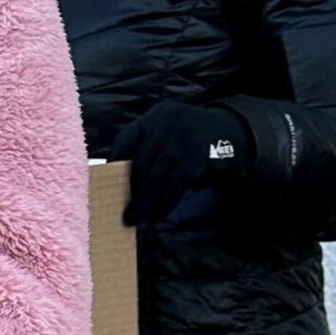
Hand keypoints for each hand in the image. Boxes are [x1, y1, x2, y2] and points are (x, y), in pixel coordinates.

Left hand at [106, 101, 251, 225]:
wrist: (233, 129)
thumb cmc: (188, 138)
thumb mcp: (167, 132)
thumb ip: (145, 147)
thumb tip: (115, 178)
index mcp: (153, 117)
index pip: (124, 142)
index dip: (112, 166)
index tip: (103, 186)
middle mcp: (166, 124)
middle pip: (139, 162)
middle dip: (128, 189)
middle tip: (120, 209)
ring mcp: (183, 138)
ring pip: (156, 175)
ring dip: (144, 200)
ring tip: (134, 217)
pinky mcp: (197, 155)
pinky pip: (176, 183)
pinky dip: (165, 200)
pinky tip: (159, 213)